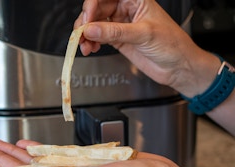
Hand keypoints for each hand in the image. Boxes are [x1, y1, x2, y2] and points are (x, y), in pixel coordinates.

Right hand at [74, 0, 219, 97]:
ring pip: (95, 25)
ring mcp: (121, 26)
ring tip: (84, 45)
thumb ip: (115, 32)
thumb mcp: (144, 34)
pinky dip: (91, 43)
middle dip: (86, 22)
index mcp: (135, 0)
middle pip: (97, 9)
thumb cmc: (172, 44)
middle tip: (82, 34)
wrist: (178, 67)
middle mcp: (126, 10)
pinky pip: (99, 38)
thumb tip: (92, 29)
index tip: (88, 18)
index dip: (93, 4)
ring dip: (86, 34)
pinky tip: (90, 48)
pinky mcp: (118, 40)